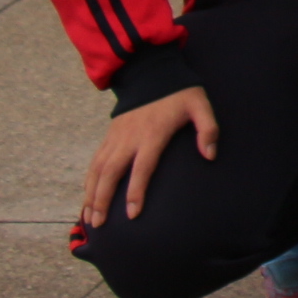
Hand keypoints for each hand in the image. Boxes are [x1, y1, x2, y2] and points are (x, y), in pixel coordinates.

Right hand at [81, 87, 216, 227]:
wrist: (152, 73)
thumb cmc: (180, 93)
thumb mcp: (200, 105)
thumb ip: (208, 129)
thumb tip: (210, 155)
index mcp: (152, 134)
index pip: (142, 168)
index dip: (136, 192)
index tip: (131, 214)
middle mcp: (129, 138)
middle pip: (111, 173)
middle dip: (102, 200)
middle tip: (98, 225)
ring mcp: (116, 137)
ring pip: (98, 170)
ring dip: (91, 194)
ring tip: (89, 218)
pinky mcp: (110, 135)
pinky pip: (95, 161)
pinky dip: (89, 181)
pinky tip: (87, 197)